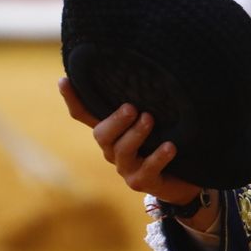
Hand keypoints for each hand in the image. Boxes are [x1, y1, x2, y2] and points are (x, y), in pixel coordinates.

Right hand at [57, 78, 221, 229]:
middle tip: (131, 108)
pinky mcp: (142, 182)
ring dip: (136, 134)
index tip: (64, 80)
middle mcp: (113, 149)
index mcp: (112, 131)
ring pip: (122, 151)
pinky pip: (146, 170)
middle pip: (101, 135)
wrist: (186, 178)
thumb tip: (152, 68)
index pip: (85, 115)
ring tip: (150, 120)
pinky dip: (158, 157)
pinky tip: (170, 146)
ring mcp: (126, 168)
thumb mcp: (155, 119)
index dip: (73, 100)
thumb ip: (146, 101)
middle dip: (115, 121)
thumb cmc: (166, 140)